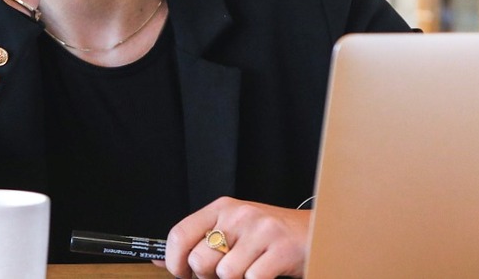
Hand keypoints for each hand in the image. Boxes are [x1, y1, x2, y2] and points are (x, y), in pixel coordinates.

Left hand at [163, 196, 309, 278]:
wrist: (319, 231)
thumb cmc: (271, 235)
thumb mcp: (233, 230)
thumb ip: (199, 242)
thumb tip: (159, 261)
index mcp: (222, 208)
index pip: (179, 233)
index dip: (175, 262)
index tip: (183, 274)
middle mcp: (239, 214)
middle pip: (200, 260)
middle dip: (209, 277)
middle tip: (228, 273)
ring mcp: (261, 231)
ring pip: (225, 274)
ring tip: (251, 270)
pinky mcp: (282, 250)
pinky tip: (268, 272)